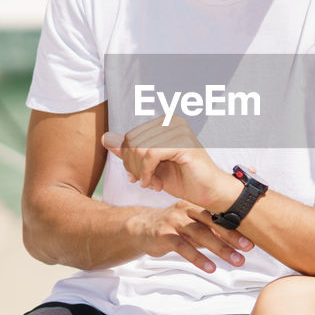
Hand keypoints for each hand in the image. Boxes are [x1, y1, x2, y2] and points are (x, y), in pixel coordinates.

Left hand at [101, 115, 240, 211]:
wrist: (209, 193)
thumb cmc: (183, 179)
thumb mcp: (149, 166)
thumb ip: (129, 152)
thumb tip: (105, 138)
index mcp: (164, 123)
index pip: (130, 137)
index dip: (128, 160)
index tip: (139, 177)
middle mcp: (171, 121)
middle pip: (132, 142)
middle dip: (133, 167)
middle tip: (146, 182)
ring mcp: (178, 130)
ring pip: (139, 148)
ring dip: (142, 172)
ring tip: (153, 184)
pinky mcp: (183, 143)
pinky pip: (151, 154)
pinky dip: (148, 173)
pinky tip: (155, 185)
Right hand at [132, 200, 254, 272]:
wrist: (140, 228)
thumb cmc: (171, 227)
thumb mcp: (192, 226)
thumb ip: (210, 231)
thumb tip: (235, 240)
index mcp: (195, 205)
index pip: (219, 215)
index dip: (236, 227)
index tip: (253, 239)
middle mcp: (186, 210)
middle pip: (213, 223)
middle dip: (232, 237)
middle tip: (248, 249)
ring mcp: (174, 222)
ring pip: (201, 234)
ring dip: (220, 248)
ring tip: (236, 261)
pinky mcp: (164, 235)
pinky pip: (183, 247)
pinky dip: (198, 258)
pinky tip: (210, 267)